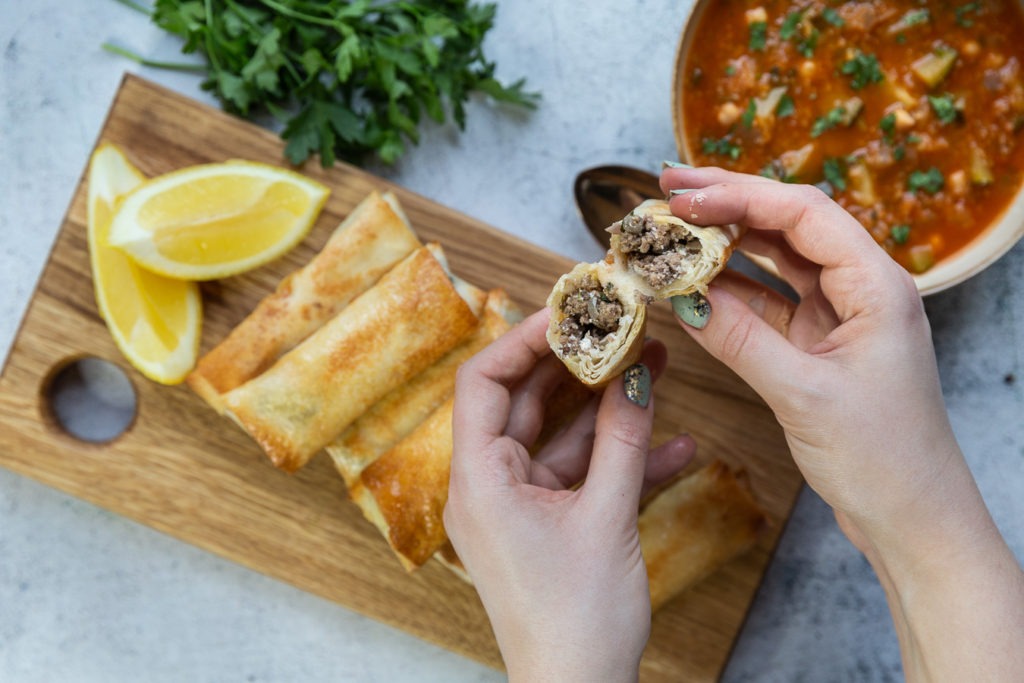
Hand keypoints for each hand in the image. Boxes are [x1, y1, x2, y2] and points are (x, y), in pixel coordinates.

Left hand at [445, 309, 693, 681]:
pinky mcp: (548, 526)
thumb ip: (623, 440)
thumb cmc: (576, 621)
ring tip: (658, 369)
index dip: (524, 340)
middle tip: (619, 330)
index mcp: (479, 480)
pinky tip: (676, 447)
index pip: (483, 382)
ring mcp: (519, 507)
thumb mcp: (607, 518)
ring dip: (609, 410)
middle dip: (579, 367)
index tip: (570, 313)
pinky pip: (581, 477)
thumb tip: (637, 374)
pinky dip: (621, 460)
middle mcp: (490, 487)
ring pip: (561, 438)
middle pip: (526, 402)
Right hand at [661, 166, 1023, 680]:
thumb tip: (682, 296)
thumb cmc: (881, 458)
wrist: (912, 518)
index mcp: (877, 286)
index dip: (739, 197)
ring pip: (776, 262)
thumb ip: (740, 340)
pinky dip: (731, 292)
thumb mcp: (803, 394)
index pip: (803, 214)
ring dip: (726, 244)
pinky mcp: (820, 345)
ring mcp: (839, 317)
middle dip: (728, 204)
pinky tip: (694, 285)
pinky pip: (769, 303)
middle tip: (667, 191)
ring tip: (673, 229)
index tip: (683, 198)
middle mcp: (861, 290)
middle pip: (789, 225)